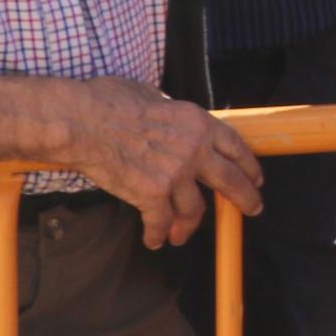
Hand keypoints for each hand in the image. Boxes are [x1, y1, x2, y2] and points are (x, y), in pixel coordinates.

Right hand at [56, 78, 261, 247]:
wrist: (79, 121)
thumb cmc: (106, 102)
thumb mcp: (153, 96)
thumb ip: (170, 112)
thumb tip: (168, 114)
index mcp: (198, 123)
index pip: (236, 147)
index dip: (249, 165)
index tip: (256, 178)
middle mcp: (194, 149)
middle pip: (231, 181)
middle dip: (245, 198)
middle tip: (252, 208)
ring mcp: (175, 173)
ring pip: (194, 209)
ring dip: (189, 226)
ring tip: (182, 235)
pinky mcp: (152, 194)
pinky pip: (160, 221)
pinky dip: (157, 234)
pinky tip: (154, 240)